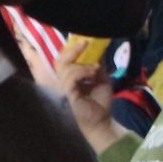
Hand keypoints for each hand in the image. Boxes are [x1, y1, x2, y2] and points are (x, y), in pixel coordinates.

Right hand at [22, 34, 123, 150]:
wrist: (102, 120)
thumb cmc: (100, 103)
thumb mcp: (102, 79)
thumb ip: (98, 65)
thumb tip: (100, 49)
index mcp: (69, 78)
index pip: (63, 60)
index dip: (70, 49)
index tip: (84, 40)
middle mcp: (63, 82)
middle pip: (59, 61)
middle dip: (71, 50)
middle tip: (85, 43)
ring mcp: (63, 89)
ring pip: (65, 67)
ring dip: (83, 64)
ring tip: (96, 68)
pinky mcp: (66, 95)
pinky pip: (70, 78)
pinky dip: (82, 71)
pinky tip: (94, 72)